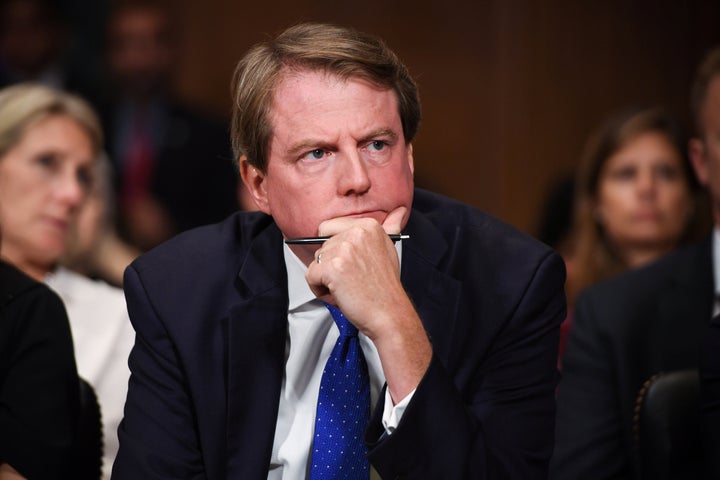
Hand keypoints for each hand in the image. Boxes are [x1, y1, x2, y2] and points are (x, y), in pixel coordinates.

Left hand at [305, 206, 430, 400]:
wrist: (390, 314)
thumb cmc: (385, 287)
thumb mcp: (388, 250)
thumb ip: (389, 228)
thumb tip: (399, 211)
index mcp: (369, 225)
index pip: (329, 228)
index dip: (334, 250)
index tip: (350, 264)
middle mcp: (356, 232)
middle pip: (321, 247)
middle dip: (331, 267)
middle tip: (352, 281)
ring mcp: (344, 249)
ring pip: (315, 262)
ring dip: (326, 280)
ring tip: (348, 288)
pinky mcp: (333, 268)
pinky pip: (310, 276)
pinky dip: (320, 290)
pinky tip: (339, 295)